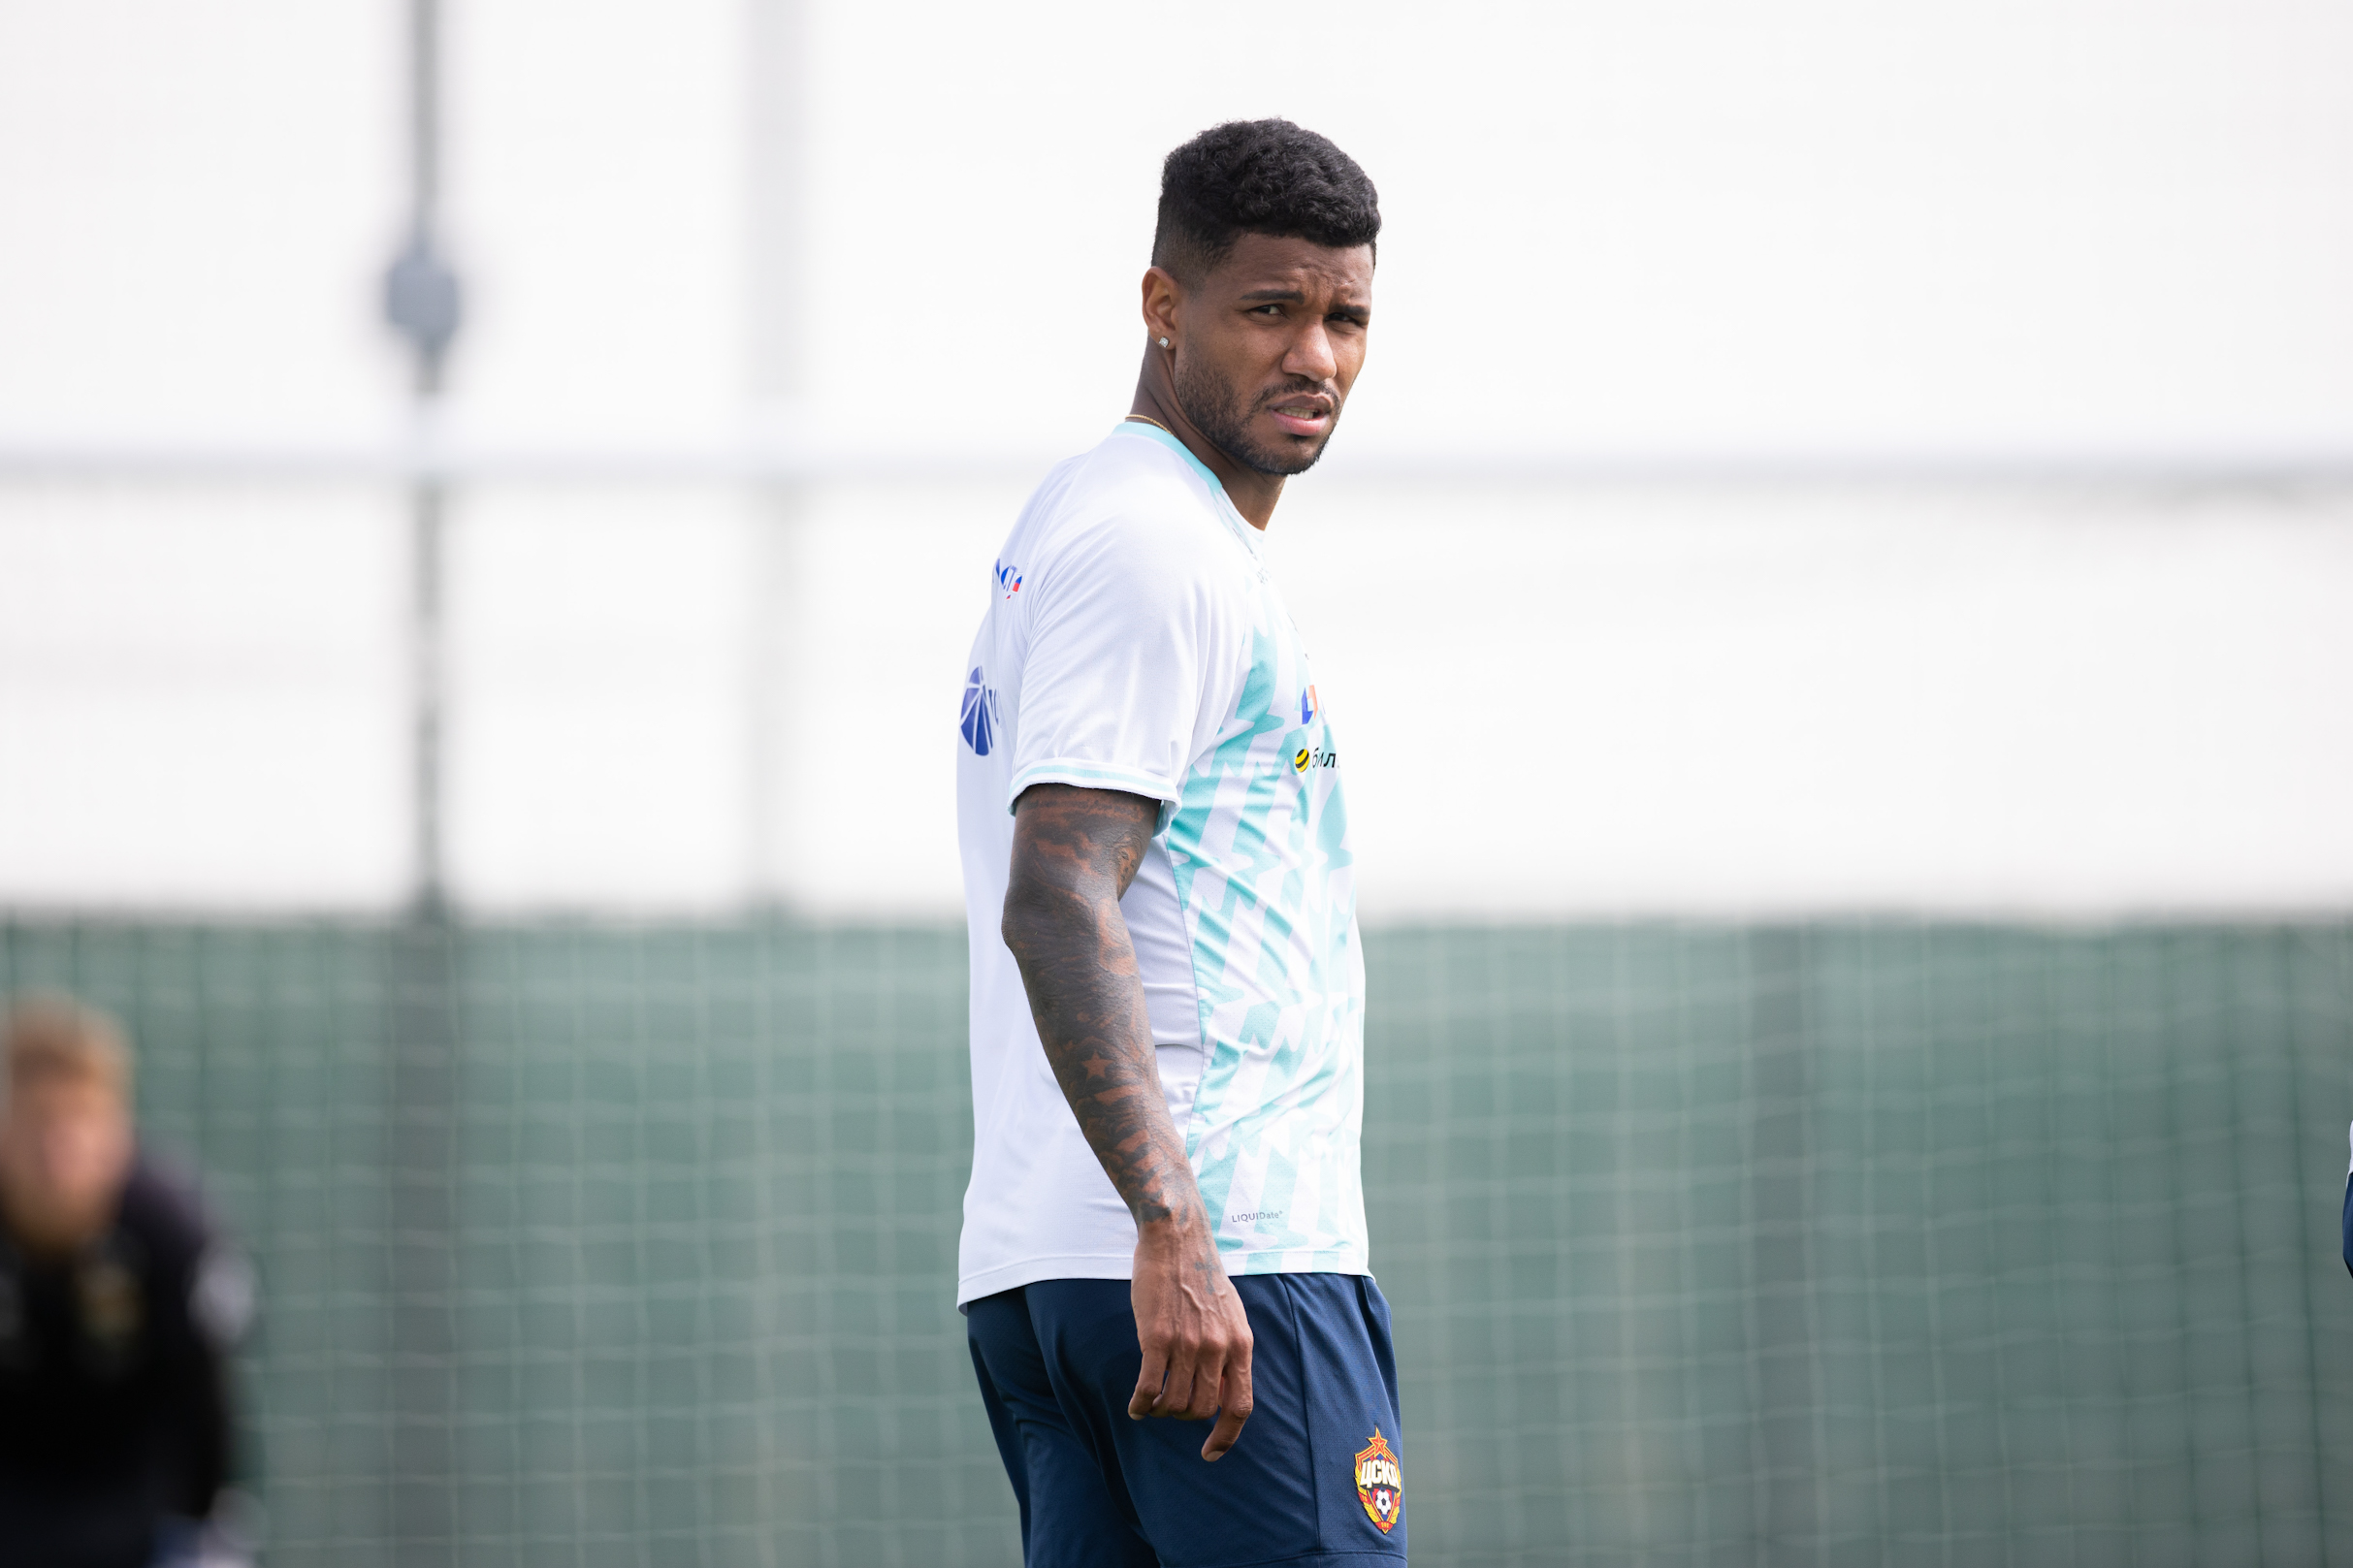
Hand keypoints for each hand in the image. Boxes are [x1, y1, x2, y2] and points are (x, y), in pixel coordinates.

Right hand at [1126, 1215, 1254, 1459]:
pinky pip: (1147, 1388)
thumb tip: (1222, 1391)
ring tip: (1151, 1404)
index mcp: (1240, 1343)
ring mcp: (1187, 1344)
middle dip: (1184, 1416)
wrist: (1178, 1239)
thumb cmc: (1201, 1275)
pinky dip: (1140, 1405)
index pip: (1240, 1406)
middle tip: (1170, 1406)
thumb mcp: (1231, 1314)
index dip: (1226, 1437)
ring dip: (1160, 1411)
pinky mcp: (1156, 1337)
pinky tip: (1135, 1407)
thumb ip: (1230, 1351)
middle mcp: (1217, 1348)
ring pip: (1173, 1403)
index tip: (1210, 1452)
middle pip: (1201, 1410)